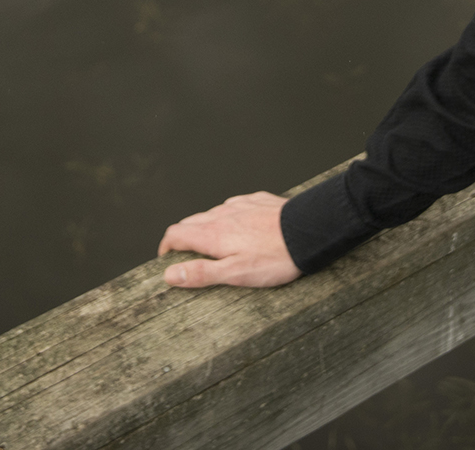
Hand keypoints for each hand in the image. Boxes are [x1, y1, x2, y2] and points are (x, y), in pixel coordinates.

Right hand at [156, 191, 302, 288]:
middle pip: (190, 222)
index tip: (166, 258)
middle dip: (184, 238)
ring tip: (214, 244)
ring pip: (212, 213)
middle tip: (187, 255)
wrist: (308, 231)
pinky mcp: (257, 200)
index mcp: (212, 234)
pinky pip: (235, 206)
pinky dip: (229, 217)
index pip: (175, 234)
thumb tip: (170, 275)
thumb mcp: (235, 274)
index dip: (166, 247)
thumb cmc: (275, 257)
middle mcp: (222, 214)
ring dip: (206, 227)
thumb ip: (201, 273)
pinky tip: (241, 227)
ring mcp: (240, 204)